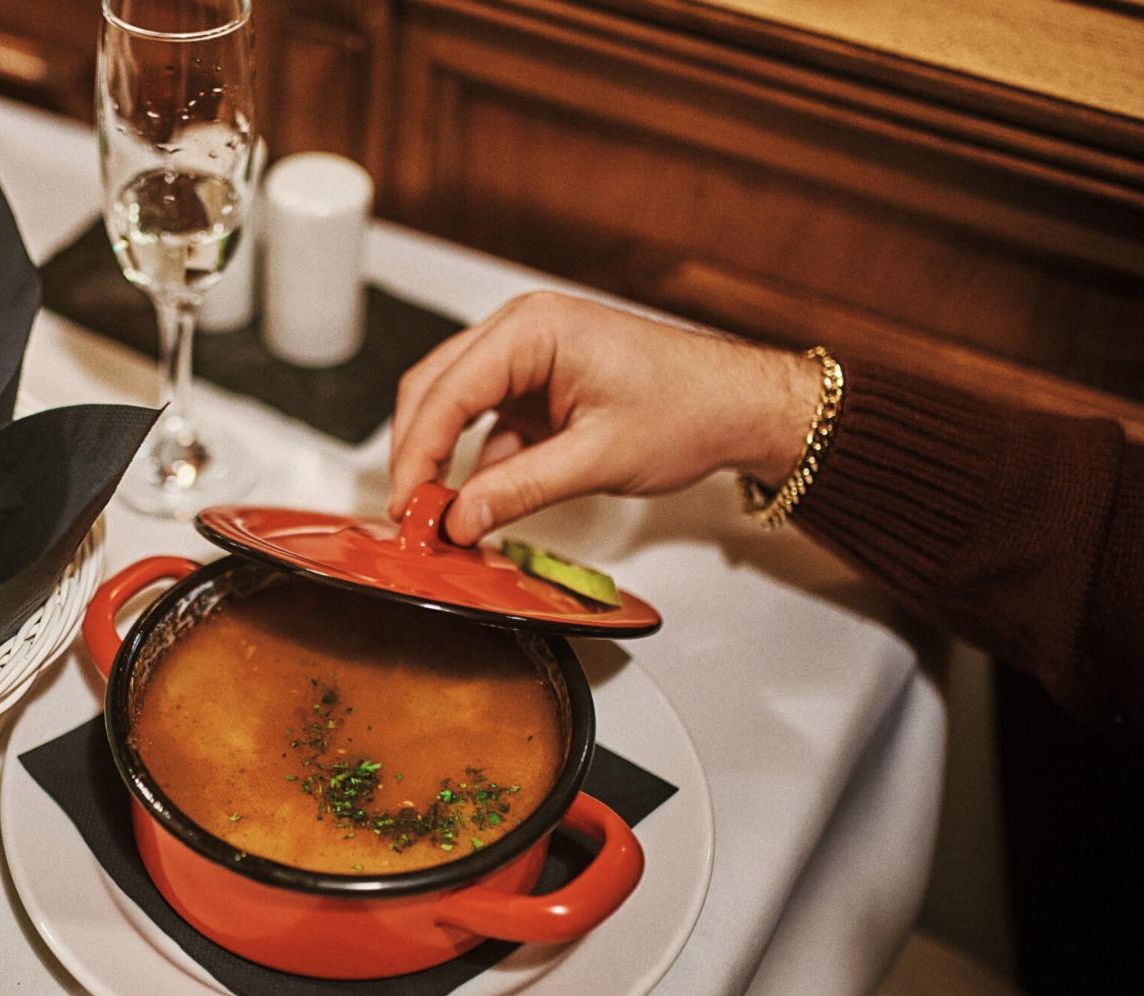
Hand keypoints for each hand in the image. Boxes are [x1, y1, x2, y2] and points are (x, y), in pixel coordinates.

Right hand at [388, 291, 820, 545]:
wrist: (738, 406)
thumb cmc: (689, 407)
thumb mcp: (598, 459)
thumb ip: (520, 489)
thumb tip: (459, 519)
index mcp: (534, 329)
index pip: (446, 391)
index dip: (416, 453)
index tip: (406, 504)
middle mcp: (522, 330)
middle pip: (434, 388)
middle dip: (415, 452)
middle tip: (408, 512)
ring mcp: (527, 356)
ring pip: (452, 403)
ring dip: (440, 456)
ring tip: (433, 511)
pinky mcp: (537, 384)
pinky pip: (485, 421)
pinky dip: (474, 461)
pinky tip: (473, 501)